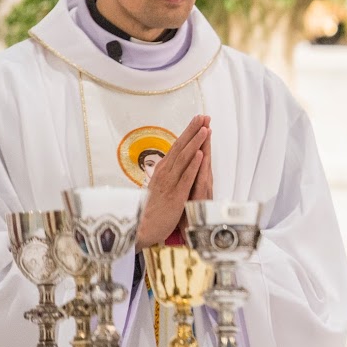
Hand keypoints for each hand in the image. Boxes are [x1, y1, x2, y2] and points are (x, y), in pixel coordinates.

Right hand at [137, 115, 207, 248]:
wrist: (140, 230)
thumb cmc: (150, 210)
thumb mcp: (158, 188)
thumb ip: (165, 175)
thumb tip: (170, 162)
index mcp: (162, 171)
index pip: (177, 147)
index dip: (188, 132)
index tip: (198, 119)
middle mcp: (165, 173)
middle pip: (180, 147)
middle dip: (193, 130)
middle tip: (204, 116)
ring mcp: (169, 184)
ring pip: (184, 158)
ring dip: (195, 142)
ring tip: (205, 129)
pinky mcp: (175, 196)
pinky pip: (186, 178)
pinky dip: (194, 165)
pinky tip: (201, 154)